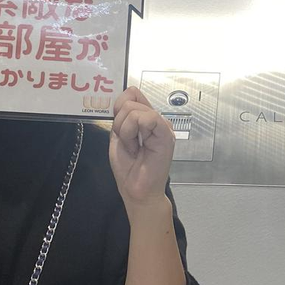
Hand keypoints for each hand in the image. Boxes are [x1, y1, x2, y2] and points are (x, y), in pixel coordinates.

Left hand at [109, 87, 174, 209]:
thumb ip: (121, 117)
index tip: (119, 129)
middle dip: (120, 123)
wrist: (137, 191)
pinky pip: (147, 118)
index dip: (119, 107)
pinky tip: (139, 146)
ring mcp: (162, 126)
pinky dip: (133, 132)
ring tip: (133, 147)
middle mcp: (156, 120)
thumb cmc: (129, 169)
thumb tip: (122, 98)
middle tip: (128, 143)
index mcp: (145, 119)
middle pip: (130, 99)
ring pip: (134, 110)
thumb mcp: (118, 137)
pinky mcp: (166, 134)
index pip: (132, 93)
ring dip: (125, 131)